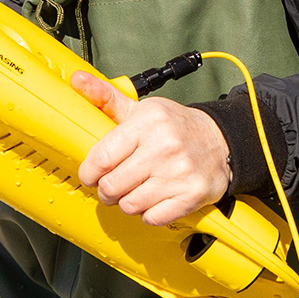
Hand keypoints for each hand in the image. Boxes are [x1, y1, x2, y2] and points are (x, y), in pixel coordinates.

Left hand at [73, 73, 231, 225]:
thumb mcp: (142, 109)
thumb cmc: (175, 126)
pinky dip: (148, 214)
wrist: (221, 141)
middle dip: (106, 190)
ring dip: (126, 202)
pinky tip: (152, 200)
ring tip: (133, 191)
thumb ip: (107, 97)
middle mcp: (163, 147)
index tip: (91, 175)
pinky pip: (153, 218)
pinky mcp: (191, 195)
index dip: (89, 172)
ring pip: (130, 205)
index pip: (102, 158)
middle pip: (112, 186)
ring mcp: (178, 173)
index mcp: (147, 123)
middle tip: (112, 186)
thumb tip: (77, 80)